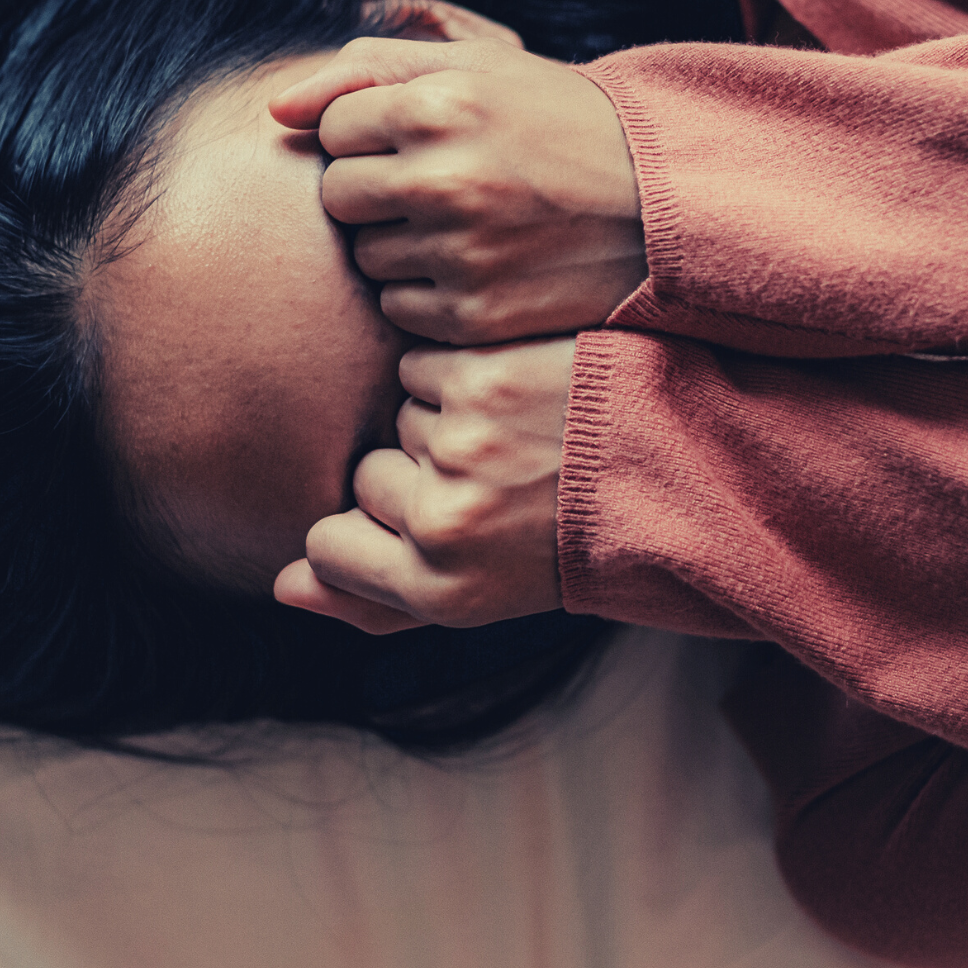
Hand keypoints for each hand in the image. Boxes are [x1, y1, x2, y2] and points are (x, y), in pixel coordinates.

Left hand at [271, 36, 644, 344]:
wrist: (662, 202)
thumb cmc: (558, 122)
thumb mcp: (478, 68)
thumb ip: (367, 70)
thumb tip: (274, 110)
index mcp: (439, 105)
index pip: (332, 131)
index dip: (371, 134)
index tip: (426, 139)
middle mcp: (443, 179)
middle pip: (337, 198)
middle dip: (376, 190)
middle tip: (443, 184)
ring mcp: (459, 253)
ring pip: (366, 258)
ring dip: (399, 245)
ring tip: (469, 224)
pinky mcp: (475, 315)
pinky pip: (400, 313)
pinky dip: (429, 295)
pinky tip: (482, 268)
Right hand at [274, 337, 575, 633]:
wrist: (684, 466)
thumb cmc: (574, 537)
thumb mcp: (484, 597)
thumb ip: (377, 603)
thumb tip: (283, 587)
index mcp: (441, 590)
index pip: (329, 547)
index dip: (373, 528)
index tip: (438, 523)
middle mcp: (443, 524)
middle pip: (367, 477)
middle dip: (422, 470)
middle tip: (507, 479)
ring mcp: (457, 446)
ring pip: (398, 414)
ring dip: (447, 414)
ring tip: (526, 434)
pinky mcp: (478, 377)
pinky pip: (424, 364)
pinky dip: (464, 370)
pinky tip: (523, 390)